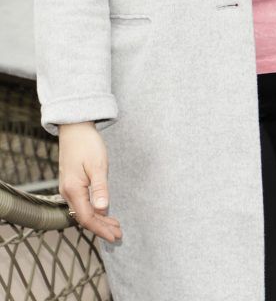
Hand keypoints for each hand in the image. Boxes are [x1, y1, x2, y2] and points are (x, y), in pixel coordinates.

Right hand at [58, 122, 121, 242]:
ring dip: (98, 220)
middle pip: (84, 218)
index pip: (87, 218)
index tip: (114, 235)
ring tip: (114, 226)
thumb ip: (100, 188)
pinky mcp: (72, 184)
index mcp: (73, 190)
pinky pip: (82, 203)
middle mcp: (68, 193)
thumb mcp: (98, 164)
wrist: (75, 128)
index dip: (101, 228)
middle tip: (118, 235)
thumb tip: (102, 208)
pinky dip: (93, 210)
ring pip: (83, 211)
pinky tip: (102, 211)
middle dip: (101, 227)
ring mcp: (68, 189)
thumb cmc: (87, 144)